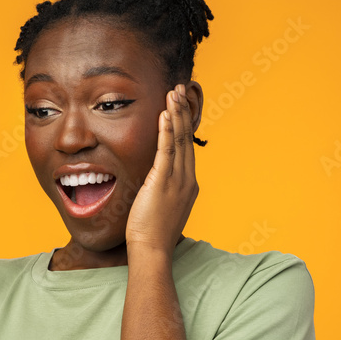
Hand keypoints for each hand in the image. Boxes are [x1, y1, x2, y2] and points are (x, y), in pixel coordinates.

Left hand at [125, 83, 199, 255]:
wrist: (151, 249)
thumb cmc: (152, 233)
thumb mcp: (163, 207)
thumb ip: (163, 190)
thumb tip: (155, 181)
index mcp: (189, 185)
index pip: (187, 148)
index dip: (184, 125)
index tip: (180, 106)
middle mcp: (188, 179)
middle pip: (187, 138)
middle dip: (183, 112)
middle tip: (179, 90)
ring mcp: (178, 181)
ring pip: (179, 140)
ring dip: (176, 114)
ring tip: (173, 93)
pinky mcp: (164, 182)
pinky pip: (167, 150)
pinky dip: (167, 130)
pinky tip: (165, 114)